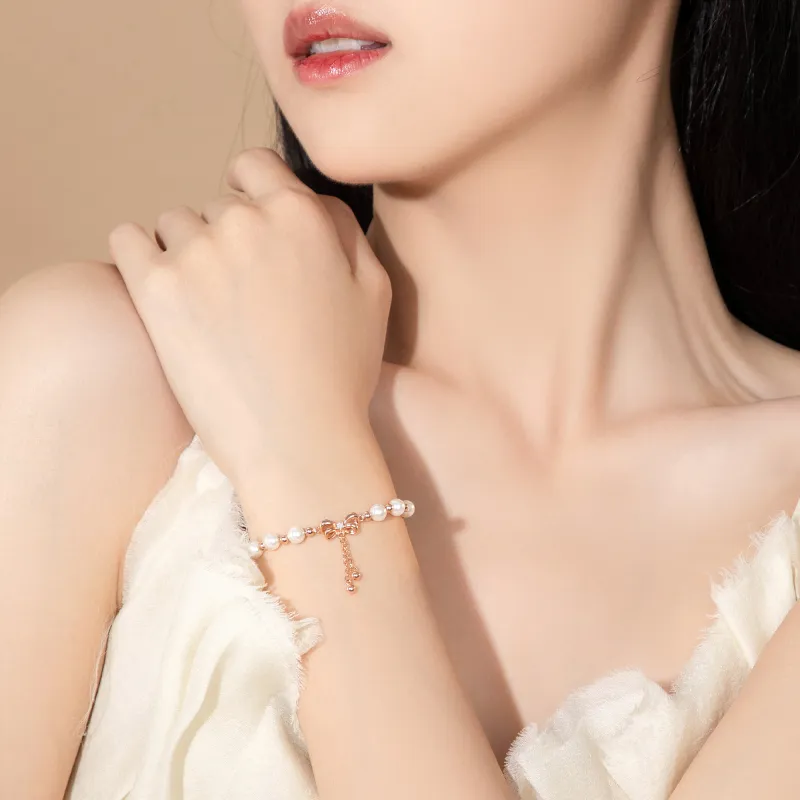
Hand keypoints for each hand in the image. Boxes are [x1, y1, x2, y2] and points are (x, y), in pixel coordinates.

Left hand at [108, 147, 391, 484]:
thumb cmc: (343, 371)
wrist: (299, 440)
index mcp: (300, 215)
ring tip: (206, 309)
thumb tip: (311, 199)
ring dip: (185, 253)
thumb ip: (344, 229)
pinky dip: (139, 258)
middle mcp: (245, 221)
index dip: (251, 193)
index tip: (253, 231)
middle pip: (214, 205)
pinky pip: (126, 241)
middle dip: (224, 238)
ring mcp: (196, 253)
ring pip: (173, 225)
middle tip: (240, 297)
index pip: (254, 165)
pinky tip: (161, 292)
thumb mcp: (374, 291)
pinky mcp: (155, 289)